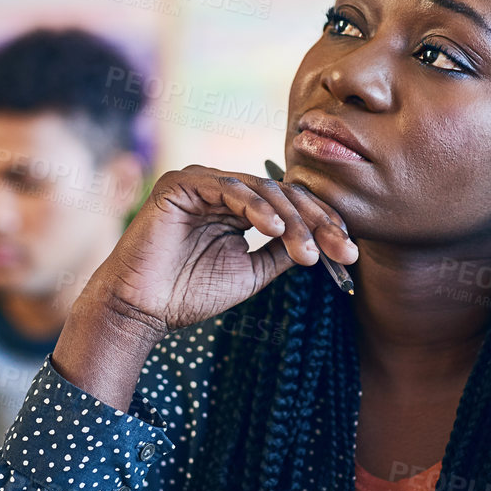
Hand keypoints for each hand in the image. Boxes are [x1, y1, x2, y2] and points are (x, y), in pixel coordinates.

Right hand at [55, 165, 355, 408]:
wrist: (142, 309)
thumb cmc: (189, 293)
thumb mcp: (251, 272)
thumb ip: (282, 252)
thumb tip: (322, 240)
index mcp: (238, 207)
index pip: (290, 205)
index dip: (323, 225)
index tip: (348, 254)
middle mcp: (222, 188)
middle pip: (282, 193)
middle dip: (316, 221)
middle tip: (340, 250)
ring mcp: (202, 182)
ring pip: (261, 189)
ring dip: (290, 219)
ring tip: (308, 251)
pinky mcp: (181, 184)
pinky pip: (227, 187)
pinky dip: (254, 207)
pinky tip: (274, 231)